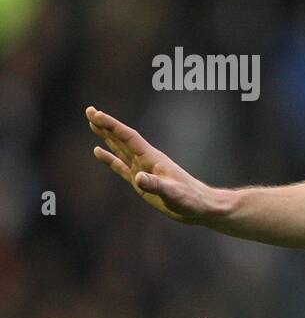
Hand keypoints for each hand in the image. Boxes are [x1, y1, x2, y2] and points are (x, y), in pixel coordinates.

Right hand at [86, 106, 218, 222]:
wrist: (200, 207)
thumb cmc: (191, 200)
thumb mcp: (173, 193)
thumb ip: (156, 185)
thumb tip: (138, 177)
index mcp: (153, 159)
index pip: (129, 138)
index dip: (112, 126)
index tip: (96, 114)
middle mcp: (146, 161)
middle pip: (122, 139)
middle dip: (106, 125)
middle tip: (89, 110)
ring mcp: (143, 170)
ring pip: (120, 149)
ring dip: (106, 137)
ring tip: (92, 124)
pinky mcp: (142, 182)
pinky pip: (121, 166)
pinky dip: (109, 159)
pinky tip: (98, 151)